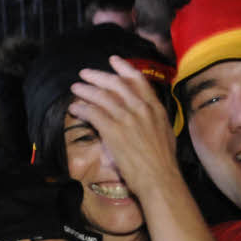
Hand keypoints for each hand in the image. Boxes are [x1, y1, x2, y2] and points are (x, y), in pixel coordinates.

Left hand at [67, 55, 178, 195]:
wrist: (160, 179)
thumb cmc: (163, 163)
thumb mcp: (164, 134)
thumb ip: (151, 120)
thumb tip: (141, 117)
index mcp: (155, 108)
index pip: (138, 81)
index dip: (123, 68)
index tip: (113, 60)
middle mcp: (141, 109)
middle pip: (115, 84)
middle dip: (98, 76)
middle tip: (85, 74)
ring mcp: (127, 118)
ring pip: (102, 97)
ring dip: (86, 91)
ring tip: (76, 88)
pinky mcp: (114, 131)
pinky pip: (93, 113)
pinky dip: (82, 109)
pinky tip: (76, 108)